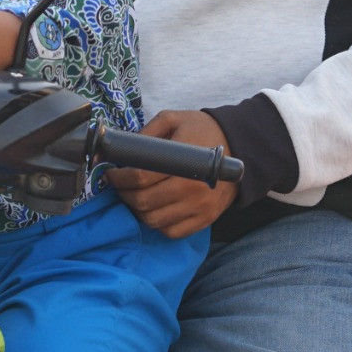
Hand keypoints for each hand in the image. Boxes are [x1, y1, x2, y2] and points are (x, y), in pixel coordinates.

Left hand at [108, 109, 238, 236]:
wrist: (240, 148)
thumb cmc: (202, 131)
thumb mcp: (174, 119)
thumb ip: (148, 132)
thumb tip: (123, 148)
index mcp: (184, 163)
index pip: (141, 177)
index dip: (119, 178)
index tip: (110, 173)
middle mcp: (193, 189)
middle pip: (144, 202)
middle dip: (124, 195)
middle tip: (120, 186)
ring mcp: (200, 208)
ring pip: (154, 220)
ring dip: (138, 210)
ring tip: (135, 197)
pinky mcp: (205, 220)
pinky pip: (172, 232)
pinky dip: (157, 224)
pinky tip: (153, 209)